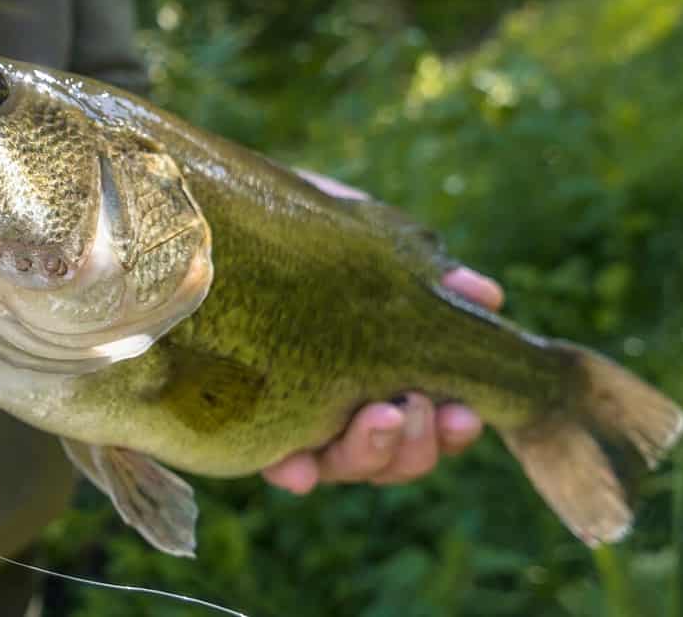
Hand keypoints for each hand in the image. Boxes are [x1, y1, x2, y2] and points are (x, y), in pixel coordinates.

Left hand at [265, 171, 504, 493]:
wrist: (196, 215)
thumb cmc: (286, 224)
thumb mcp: (354, 237)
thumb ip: (413, 267)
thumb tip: (486, 294)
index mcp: (373, 366)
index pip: (427, 418)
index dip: (452, 430)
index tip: (467, 411)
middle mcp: (336, 399)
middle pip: (389, 455)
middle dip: (412, 445)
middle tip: (414, 409)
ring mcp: (288, 411)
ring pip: (340, 463)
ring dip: (367, 453)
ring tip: (377, 418)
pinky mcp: (236, 415)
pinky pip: (266, 457)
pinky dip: (290, 468)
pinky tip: (298, 467)